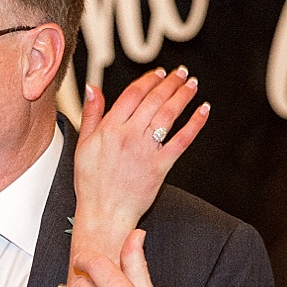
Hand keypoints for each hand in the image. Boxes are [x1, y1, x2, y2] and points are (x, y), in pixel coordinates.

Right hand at [72, 67, 207, 250]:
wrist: (104, 213)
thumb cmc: (91, 183)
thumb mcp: (83, 144)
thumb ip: (91, 114)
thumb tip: (92, 88)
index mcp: (109, 128)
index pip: (133, 94)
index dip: (148, 80)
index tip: (159, 73)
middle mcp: (129, 136)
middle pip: (154, 100)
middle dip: (170, 82)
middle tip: (181, 73)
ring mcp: (146, 150)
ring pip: (168, 115)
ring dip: (182, 96)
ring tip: (191, 84)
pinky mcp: (161, 166)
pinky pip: (182, 140)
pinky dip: (194, 123)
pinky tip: (203, 110)